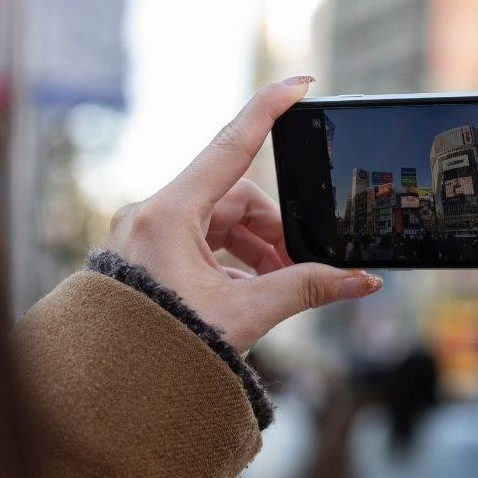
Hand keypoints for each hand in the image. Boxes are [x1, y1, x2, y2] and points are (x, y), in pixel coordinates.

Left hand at [108, 76, 381, 351]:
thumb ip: (308, 289)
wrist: (115, 393)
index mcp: (168, 215)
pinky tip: (249, 293)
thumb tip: (361, 280)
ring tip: (276, 289)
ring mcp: (146, 234)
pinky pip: (202, 242)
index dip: (269, 110)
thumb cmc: (168, 350)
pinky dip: (233, 262)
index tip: (300, 83)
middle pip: (234, 198)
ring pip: (220, 222)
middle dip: (273, 231)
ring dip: (256, 251)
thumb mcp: (247, 314)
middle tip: (300, 267)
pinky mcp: (148, 254)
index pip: (231, 147)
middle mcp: (151, 215)